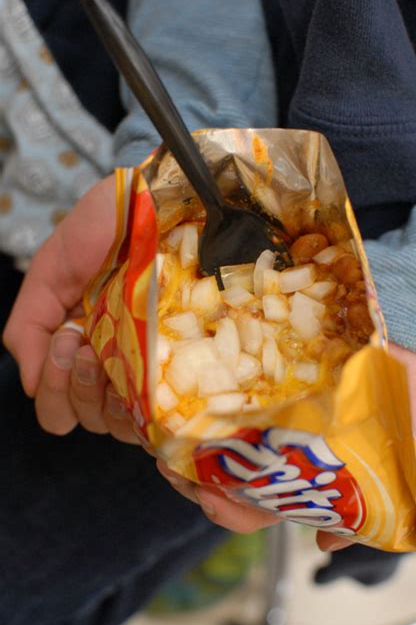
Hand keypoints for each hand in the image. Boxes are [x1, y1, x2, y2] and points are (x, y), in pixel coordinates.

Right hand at [3, 175, 137, 443]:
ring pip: (120, 423)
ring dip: (104, 394)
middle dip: (75, 387)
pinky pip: (162, 411)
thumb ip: (25, 330)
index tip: (66, 340)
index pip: (59, 409)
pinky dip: (144, 409)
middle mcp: (112, 365)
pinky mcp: (182, 358)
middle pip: (87, 420)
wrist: (150, 200)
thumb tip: (30, 386)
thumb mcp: (48, 276)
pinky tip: (141, 376)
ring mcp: (148, 365)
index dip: (55, 392)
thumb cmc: (100, 232)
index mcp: (78, 351)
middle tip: (83, 339)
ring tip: (108, 348)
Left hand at [158, 343, 415, 545]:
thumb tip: (325, 543)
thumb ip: (384, 496)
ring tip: (159, 435)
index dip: (229, 509)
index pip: (258, 505)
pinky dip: (190, 397)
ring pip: (211, 436)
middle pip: (223, 475)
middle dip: (191, 479)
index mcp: (304, 471)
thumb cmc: (405, 389)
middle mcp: (277, 443)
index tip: (209, 496)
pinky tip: (171, 397)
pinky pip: (214, 388)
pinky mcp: (252, 369)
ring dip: (181, 442)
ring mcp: (260, 407)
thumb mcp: (409, 449)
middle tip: (168, 465)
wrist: (406, 325)